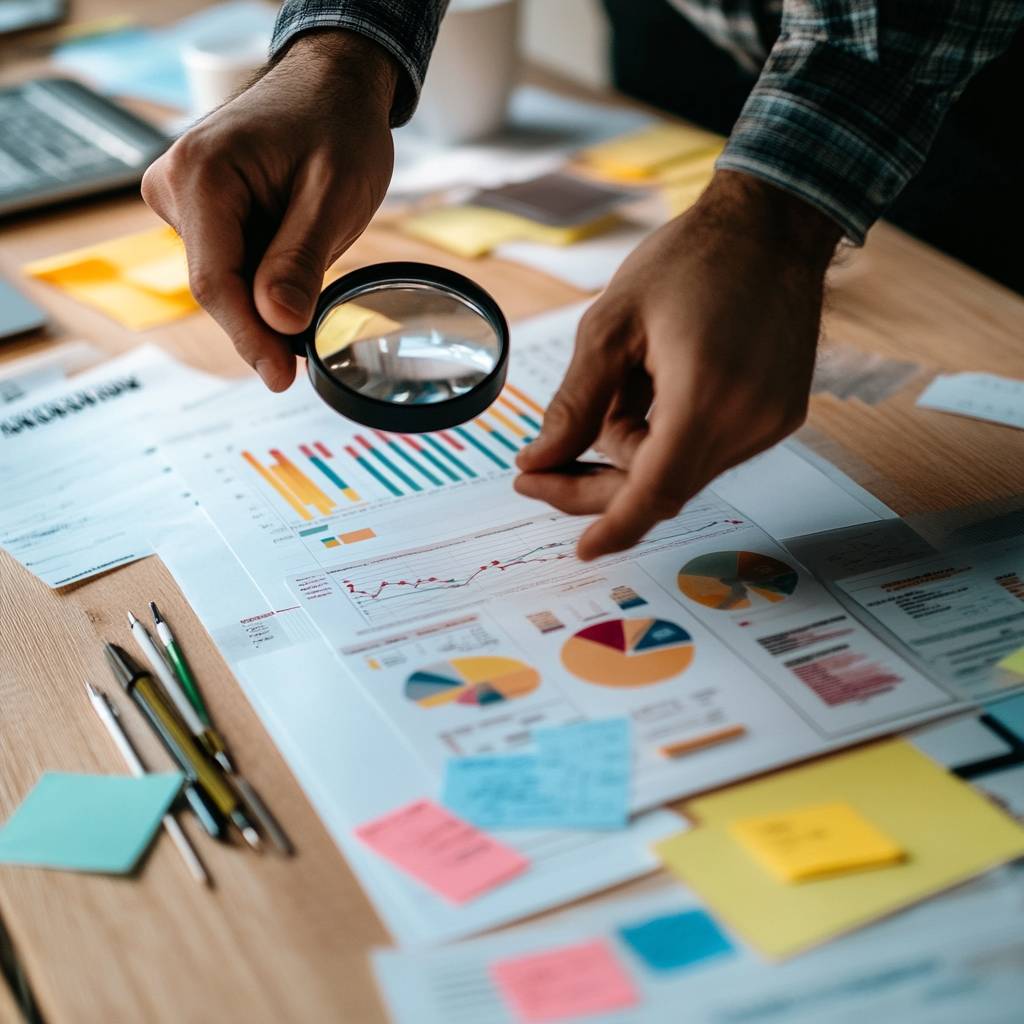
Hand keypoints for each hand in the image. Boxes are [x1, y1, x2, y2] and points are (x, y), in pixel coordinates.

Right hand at [142, 31, 398, 389]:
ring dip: (267, 295)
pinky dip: (264, 277)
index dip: (250, 338)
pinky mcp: (198, 210)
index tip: (281, 378)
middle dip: (263, 322)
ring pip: (223, 279)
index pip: (215, 282)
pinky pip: (230, 263)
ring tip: (314, 257)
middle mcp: (176, 185)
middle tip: (308, 349)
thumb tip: (278, 323)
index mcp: (202, 175)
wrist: (331, 86)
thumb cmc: (336, 126)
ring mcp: (182, 198)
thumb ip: (301, 259)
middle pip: (216, 286)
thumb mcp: (333, 195)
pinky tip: (295, 257)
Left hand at [514, 171, 840, 559]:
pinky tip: (656, 386)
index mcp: (705, 395)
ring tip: (622, 384)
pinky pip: (710, 450)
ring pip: (682, 469)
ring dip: (634, 449)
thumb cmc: (689, 261)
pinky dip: (669, 436)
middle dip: (599, 481)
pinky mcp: (780, 415)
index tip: (581, 549)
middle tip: (543, 463)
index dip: (613, 526)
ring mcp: (771, 422)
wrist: (772, 225)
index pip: (654, 492)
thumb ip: (573, 404)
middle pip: (662, 487)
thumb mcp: (610, 325)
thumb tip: (539, 461)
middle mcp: (748, 421)